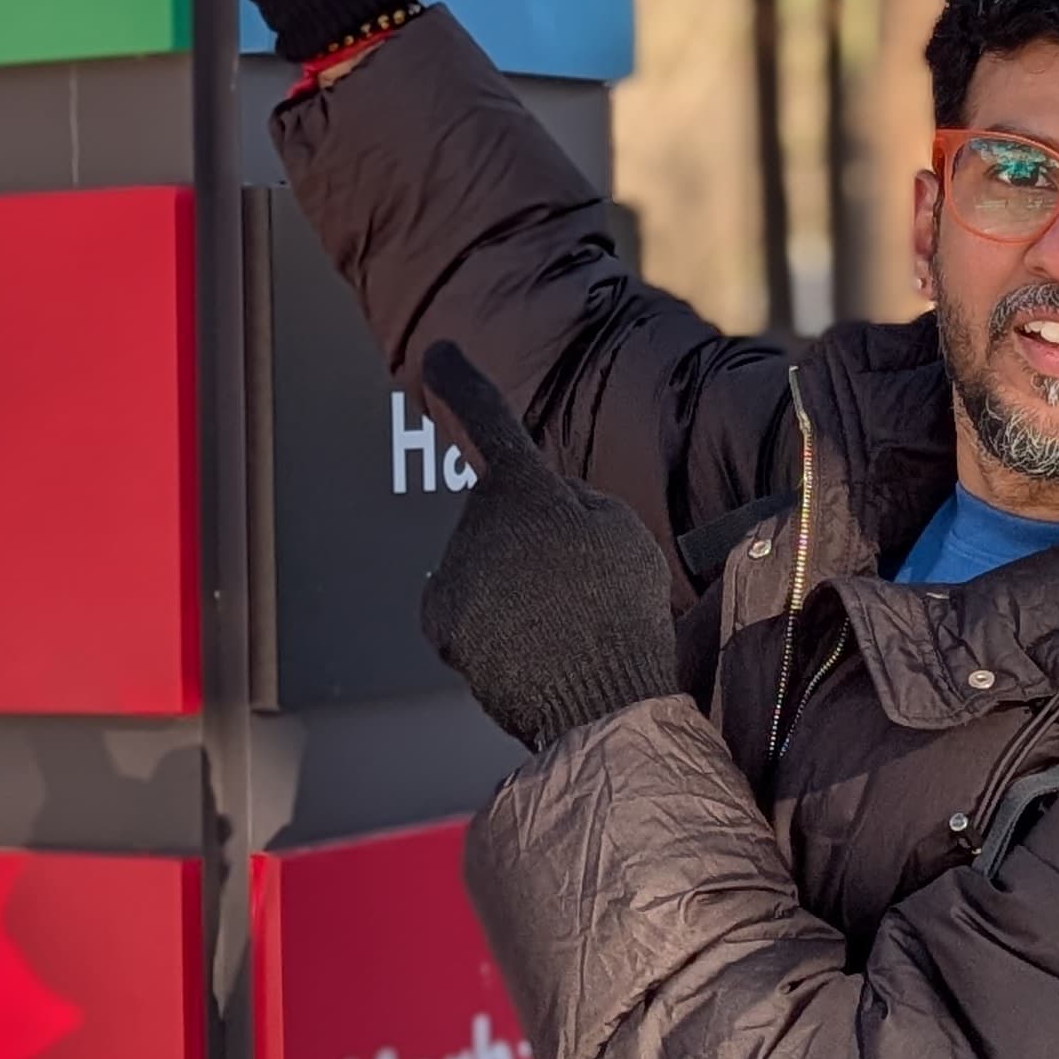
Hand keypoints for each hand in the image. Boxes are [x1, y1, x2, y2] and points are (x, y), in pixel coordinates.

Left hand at [421, 345, 678, 754]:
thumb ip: (572, 501)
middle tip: (572, 585)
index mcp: (525, 488)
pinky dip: (485, 622)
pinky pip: (462, 606)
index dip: (462, 383)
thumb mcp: (618, 530)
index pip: (489, 420)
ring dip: (508, 585)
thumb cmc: (621, 609)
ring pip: (479, 564)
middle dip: (524, 539)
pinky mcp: (439, 621)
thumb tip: (542, 504)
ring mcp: (452, 573)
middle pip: (497, 516)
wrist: (601, 702)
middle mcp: (476, 522)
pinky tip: (524, 643)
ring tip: (556, 624)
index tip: (438, 355)